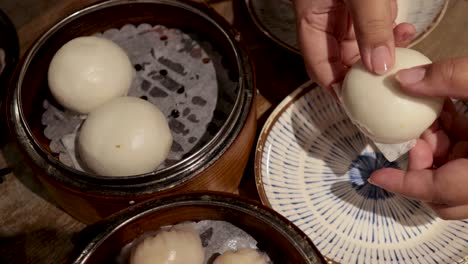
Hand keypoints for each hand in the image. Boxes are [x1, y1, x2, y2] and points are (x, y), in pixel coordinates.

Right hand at [293, 0, 415, 89]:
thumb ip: (369, 26)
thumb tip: (380, 66)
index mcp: (311, 20)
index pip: (320, 66)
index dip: (337, 88)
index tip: (358, 105)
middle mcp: (326, 20)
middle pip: (342, 60)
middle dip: (366, 72)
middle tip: (388, 84)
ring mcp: (345, 12)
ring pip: (363, 44)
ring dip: (385, 52)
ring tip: (404, 53)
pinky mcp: (364, 4)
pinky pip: (377, 25)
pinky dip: (392, 32)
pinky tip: (406, 31)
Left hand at [369, 57, 467, 219]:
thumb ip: (450, 79)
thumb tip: (402, 78)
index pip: (438, 190)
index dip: (403, 184)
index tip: (375, 176)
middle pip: (442, 196)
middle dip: (419, 171)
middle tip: (414, 142)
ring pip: (450, 177)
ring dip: (433, 153)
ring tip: (428, 125)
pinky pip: (462, 160)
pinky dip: (448, 143)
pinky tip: (442, 118)